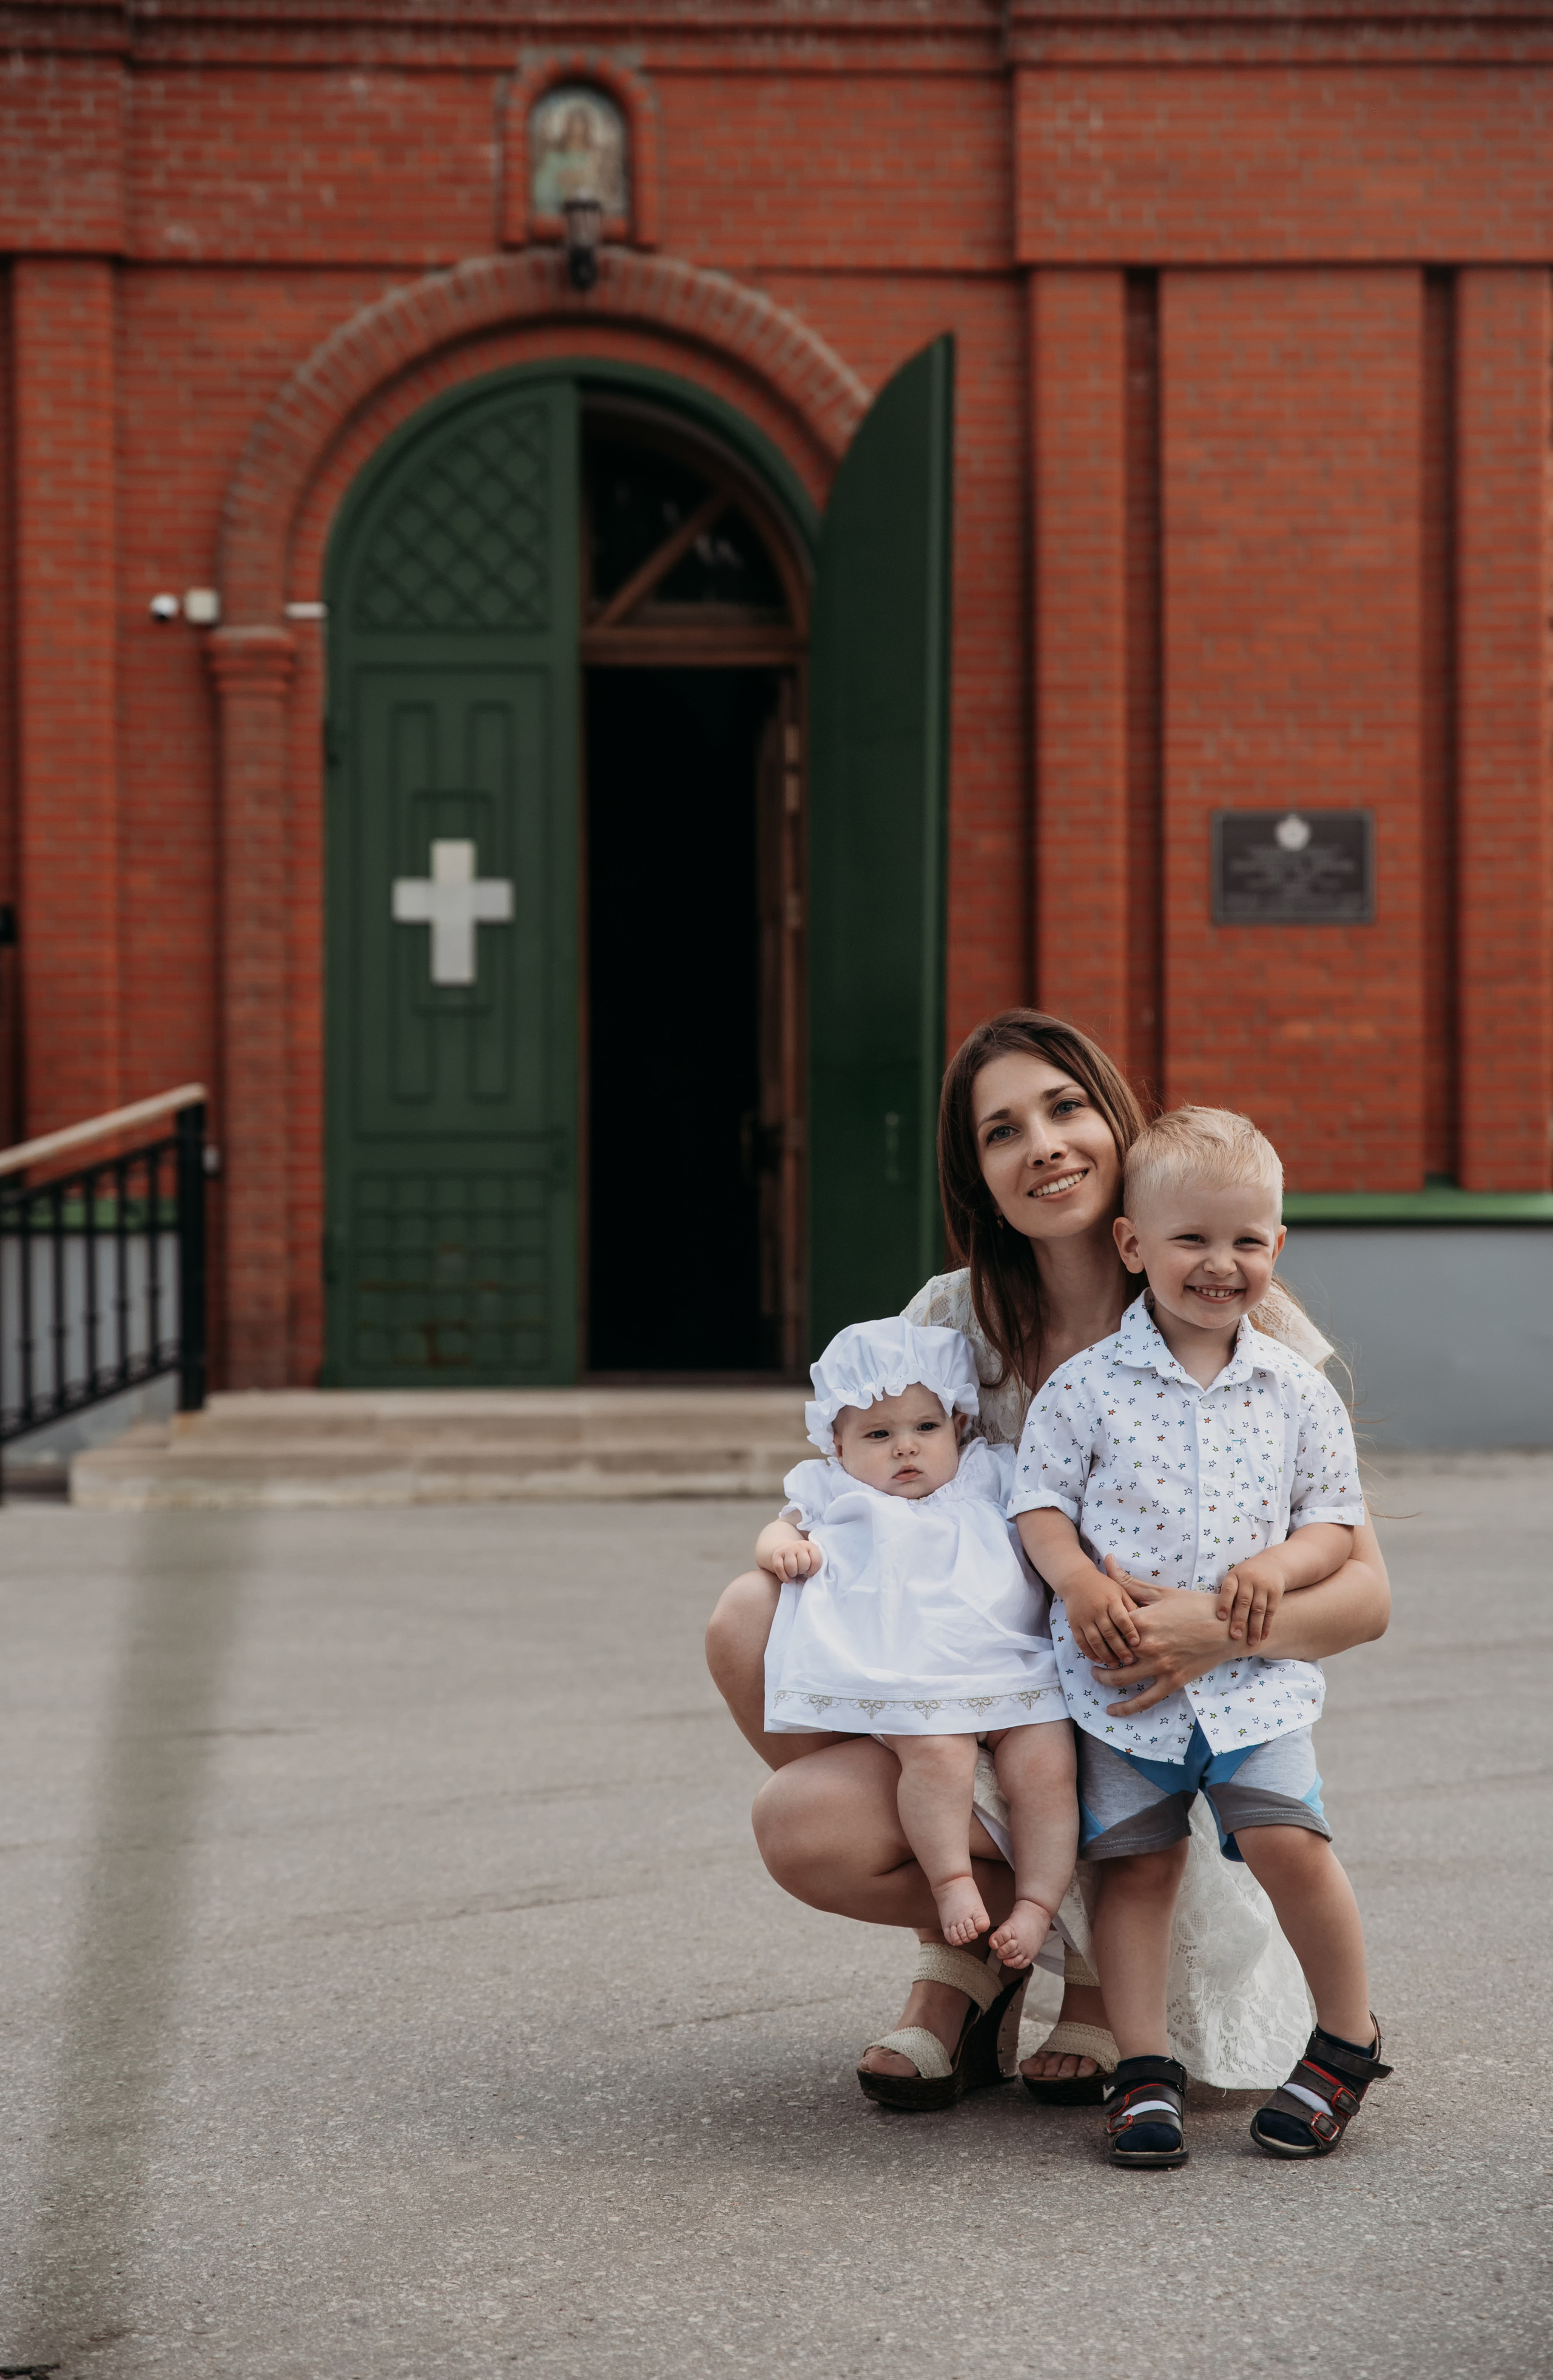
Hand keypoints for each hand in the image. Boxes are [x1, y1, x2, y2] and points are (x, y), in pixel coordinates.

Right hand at [763, 1535, 821, 1581]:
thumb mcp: (811, 1561)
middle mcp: (799, 1545)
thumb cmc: (802, 1562)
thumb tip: (814, 1578)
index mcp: (810, 1546)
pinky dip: (783, 1577)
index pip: (816, 1561)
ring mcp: (787, 1549)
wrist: (787, 1552)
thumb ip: (815, 1566)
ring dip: (792, 1574)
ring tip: (793, 1573)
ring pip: (791, 1567)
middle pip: (803, 1564)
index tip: (809, 1572)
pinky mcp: (776, 1554)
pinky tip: (787, 1578)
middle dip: (802, 1571)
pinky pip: (779, 1568)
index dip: (813, 1571)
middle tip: (800, 1571)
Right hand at [1059, 1563, 1141, 1664]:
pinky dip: (1090, 1653)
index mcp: (1111, 1599)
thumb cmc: (1104, 1588)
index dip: (1129, 1632)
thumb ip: (1131, 1606)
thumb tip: (1144, 1624)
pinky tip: (1099, 1660)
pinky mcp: (1074, 1624)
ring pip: (1095, 1640)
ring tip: (1115, 1664)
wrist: (1076, 1580)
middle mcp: (1096, 1609)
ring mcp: (1084, 1618)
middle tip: (1129, 1661)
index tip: (1136, 1644)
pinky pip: (1081, 1642)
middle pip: (1108, 1633)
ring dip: (1105, 1654)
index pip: (1121, 1618)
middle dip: (1119, 1649)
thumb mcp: (1120, 1591)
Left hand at [1089, 1567, 1234, 1716]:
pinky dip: (1126, 1708)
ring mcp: (1160, 1666)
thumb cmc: (1196, 1606)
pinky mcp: (1173, 1681)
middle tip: (1092, 1653)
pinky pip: (1145, 1700)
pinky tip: (1112, 1711)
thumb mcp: (1162, 1592)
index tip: (1094, 1628)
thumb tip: (1108, 1561)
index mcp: (1143, 1621)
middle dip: (1097, 1655)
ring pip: (1121, 1678)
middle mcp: (1148, 1646)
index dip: (1099, 1629)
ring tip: (1097, 1674)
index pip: (1108, 1628)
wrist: (1229, 1628)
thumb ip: (1130, 1582)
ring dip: (1104, 1678)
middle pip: (1110, 1654)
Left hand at [1216, 1550, 1287, 1646]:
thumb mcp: (1235, 1577)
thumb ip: (1228, 1594)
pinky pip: (1270, 1611)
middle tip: (1235, 1636)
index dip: (1224, 1603)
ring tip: (1251, 1642)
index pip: (1229, 1589)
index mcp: (1235, 1576)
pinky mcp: (1275, 1593)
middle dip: (1239, 1620)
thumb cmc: (1246, 1576)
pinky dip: (1267, 1625)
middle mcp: (1249, 1580)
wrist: (1273, 1564)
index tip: (1221, 1618)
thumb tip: (1218, 1620)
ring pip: (1259, 1609)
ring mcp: (1264, 1586)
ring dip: (1255, 1627)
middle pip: (1244, 1602)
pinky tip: (1263, 1637)